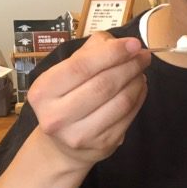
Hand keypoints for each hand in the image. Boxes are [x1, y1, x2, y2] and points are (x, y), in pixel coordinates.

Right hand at [27, 34, 149, 167]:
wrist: (62, 144)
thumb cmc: (66, 99)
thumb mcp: (66, 71)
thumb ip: (91, 51)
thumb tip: (121, 43)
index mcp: (43, 91)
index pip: (82, 66)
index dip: (112, 53)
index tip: (133, 44)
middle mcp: (57, 116)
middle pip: (104, 84)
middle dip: (129, 66)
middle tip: (143, 56)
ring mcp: (80, 134)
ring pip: (120, 101)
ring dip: (137, 82)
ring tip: (140, 71)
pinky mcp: (102, 145)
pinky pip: (128, 116)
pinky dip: (139, 98)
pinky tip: (139, 88)